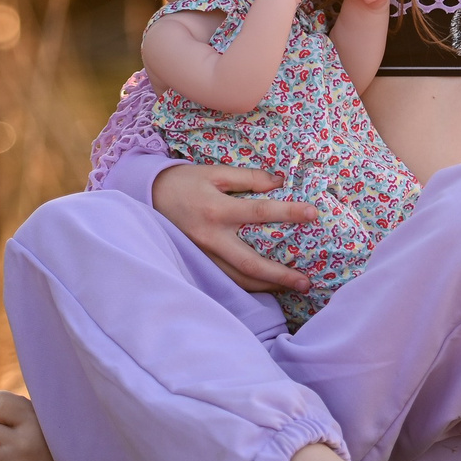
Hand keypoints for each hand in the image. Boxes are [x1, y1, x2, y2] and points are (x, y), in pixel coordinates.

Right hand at [150, 163, 315, 292]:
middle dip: (279, 275)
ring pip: (238, 278)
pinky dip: (247, 285)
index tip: (313, 214)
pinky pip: (226, 278)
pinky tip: (267, 286)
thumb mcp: (214, 172)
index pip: (259, 213)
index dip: (288, 213)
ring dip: (266, 286)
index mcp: (217, 210)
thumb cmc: (185, 181)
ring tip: (293, 288)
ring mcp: (203, 254)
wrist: (147, 196)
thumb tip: (279, 183)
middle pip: (250, 262)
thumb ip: (248, 178)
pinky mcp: (197, 262)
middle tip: (306, 282)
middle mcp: (211, 237)